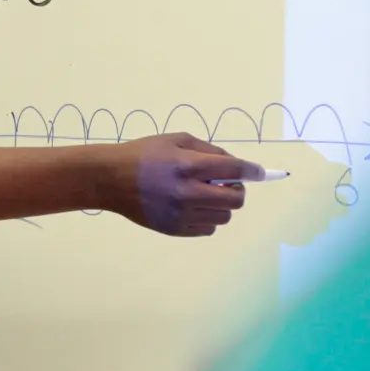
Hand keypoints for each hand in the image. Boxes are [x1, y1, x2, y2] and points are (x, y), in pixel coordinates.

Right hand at [106, 133, 261, 235]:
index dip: (252, 170)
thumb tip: (236, 165)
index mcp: (187, 166)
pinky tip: (192, 206)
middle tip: (225, 182)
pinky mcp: (175, 230)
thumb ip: (208, 150)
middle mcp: (187, 192)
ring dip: (222, 204)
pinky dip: (208, 217)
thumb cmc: (143, 154)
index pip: (233, 170)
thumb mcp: (174, 140)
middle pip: (236, 199)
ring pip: (225, 216)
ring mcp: (181, 214)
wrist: (109, 179)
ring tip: (205, 194)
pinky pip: (208, 229)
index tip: (260, 172)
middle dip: (238, 189)